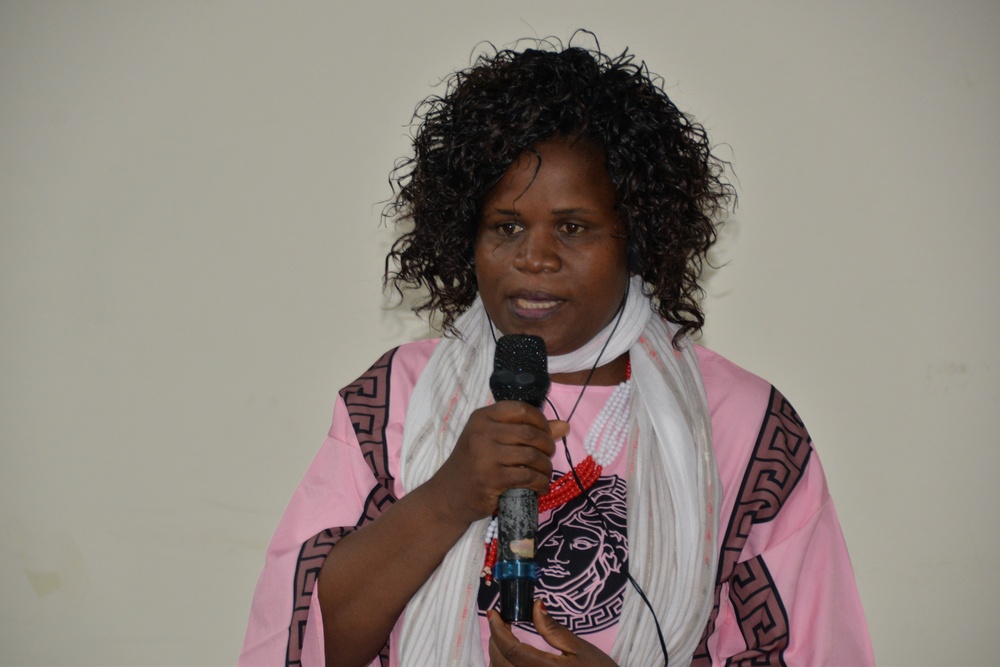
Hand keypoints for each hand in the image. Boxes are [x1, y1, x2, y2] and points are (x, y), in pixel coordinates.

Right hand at [428, 401, 568, 524]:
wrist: (448, 495)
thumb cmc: (474, 464)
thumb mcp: (494, 441)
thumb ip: (528, 431)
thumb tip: (565, 426)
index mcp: (482, 417)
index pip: (521, 410)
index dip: (541, 421)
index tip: (546, 434)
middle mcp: (482, 432)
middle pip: (530, 434)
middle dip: (547, 446)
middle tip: (547, 457)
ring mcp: (486, 456)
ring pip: (532, 456)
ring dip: (546, 467)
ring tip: (544, 474)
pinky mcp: (492, 479)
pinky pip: (528, 477)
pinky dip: (541, 483)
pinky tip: (541, 487)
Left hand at [487, 600, 617, 665]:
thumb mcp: (580, 648)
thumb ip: (553, 629)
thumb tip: (536, 605)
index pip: (512, 649)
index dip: (498, 629)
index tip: (493, 613)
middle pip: (500, 664)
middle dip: (494, 641)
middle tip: (500, 624)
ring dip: (497, 657)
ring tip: (504, 639)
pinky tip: (511, 659)